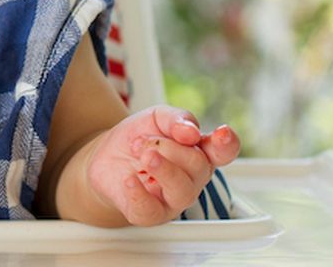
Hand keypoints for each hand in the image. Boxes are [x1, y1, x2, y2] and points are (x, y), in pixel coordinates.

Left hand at [85, 105, 239, 225]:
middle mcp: (192, 178)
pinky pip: (150, 210)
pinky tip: (129, 179)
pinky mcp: (150, 214)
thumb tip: (192, 132)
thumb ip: (175, 119)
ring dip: (163, 169)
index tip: (222, 132)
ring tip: (144, 156)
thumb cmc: (139, 138)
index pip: (223, 152)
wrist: (105, 156)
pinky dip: (139, 194)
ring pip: (182, 190)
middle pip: (198, 165)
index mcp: (199, 153)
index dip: (227, 144)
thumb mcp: (155, 118)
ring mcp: (174, 199)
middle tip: (143, 141)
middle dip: (169, 147)